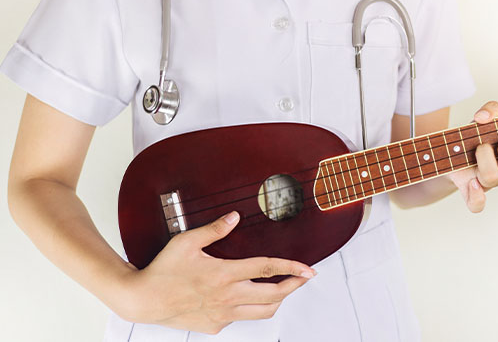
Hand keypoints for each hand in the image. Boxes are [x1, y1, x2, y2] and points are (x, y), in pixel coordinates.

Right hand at [115, 211, 315, 334]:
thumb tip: (235, 217)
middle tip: (304, 277)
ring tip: (284, 289)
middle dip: (294, 285)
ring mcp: (223, 315)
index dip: (292, 268)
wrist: (143, 301)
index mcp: (224, 274)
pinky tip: (248, 298)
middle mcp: (228, 297)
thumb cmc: (163, 269)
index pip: (267, 269)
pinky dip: (251, 308)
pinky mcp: (216, 327)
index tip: (309, 268)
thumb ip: (215, 229)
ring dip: (278, 300)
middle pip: (274, 295)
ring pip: (263, 312)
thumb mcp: (187, 241)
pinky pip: (242, 318)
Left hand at [447, 101, 497, 212]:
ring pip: (493, 179)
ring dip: (485, 158)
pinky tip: (471, 182)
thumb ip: (491, 109)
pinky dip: (476, 195)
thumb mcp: (486, 118)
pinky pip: (477, 204)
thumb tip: (484, 118)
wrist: (451, 150)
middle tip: (494, 140)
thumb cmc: (475, 136)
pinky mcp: (469, 190)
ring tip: (478, 148)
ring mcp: (487, 183)